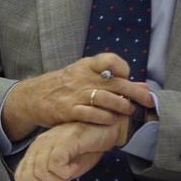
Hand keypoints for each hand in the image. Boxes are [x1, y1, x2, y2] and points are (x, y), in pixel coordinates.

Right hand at [3, 53, 153, 140]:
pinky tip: (111, 121)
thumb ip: (113, 80)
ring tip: (129, 111)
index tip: (129, 77)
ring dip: (122, 106)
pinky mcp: (68, 110)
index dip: (123, 69)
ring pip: (106, 99)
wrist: (32, 97)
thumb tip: (144, 86)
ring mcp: (75, 94)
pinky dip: (105, 118)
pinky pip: (91, 114)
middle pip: (116, 83)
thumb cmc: (63, 86)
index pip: (110, 60)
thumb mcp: (85, 75)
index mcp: (87, 66)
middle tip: (148, 101)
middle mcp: (82, 78)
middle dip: (136, 93)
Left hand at [14, 121, 120, 180]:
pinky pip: (55, 163)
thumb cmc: (86, 148)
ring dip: (58, 179)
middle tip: (62, 180)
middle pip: (28, 176)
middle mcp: (40, 145)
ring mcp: (50, 141)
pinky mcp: (64, 141)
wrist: (105, 131)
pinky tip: (75, 166)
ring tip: (71, 171)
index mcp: (36, 152)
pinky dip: (66, 171)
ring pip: (41, 171)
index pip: (20, 176)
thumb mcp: (65, 171)